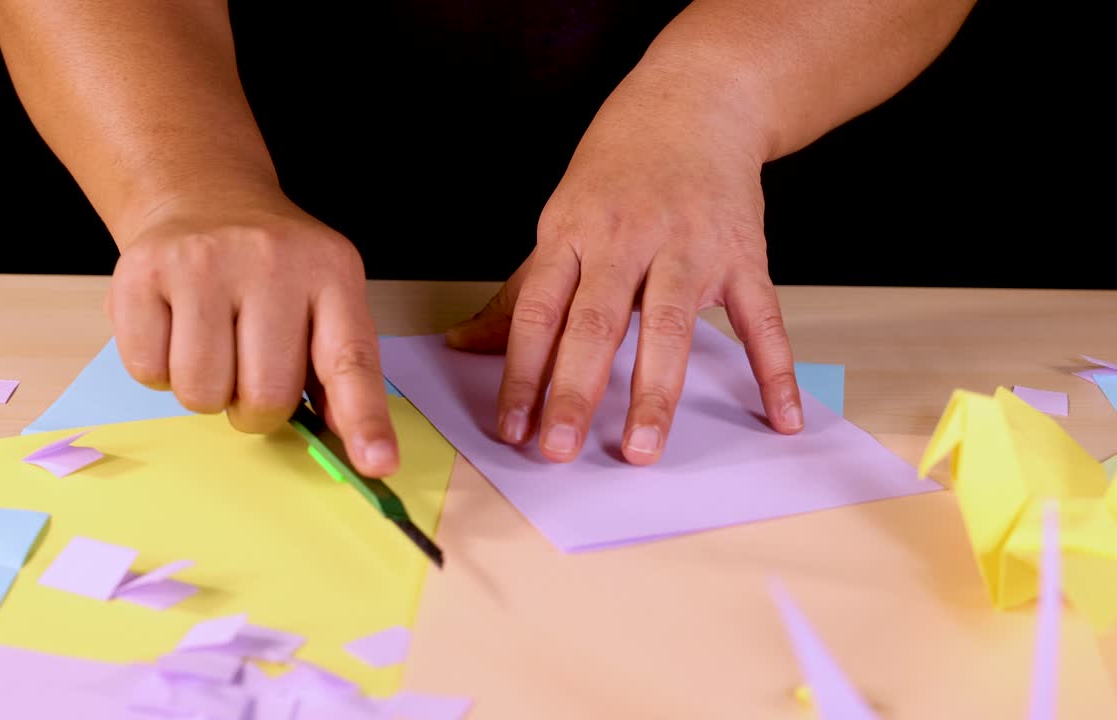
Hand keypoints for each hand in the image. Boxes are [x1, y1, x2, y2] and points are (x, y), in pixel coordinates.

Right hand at [105, 191, 398, 476]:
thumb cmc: (271, 269)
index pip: (351, 360)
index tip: (378, 464)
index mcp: (330, 272)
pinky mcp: (141, 272)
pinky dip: (158, 368)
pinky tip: (173, 326)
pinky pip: (148, 372)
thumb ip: (338, 371)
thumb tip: (353, 446)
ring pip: (201, 393)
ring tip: (212, 343)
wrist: (203, 196)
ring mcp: (202, 262)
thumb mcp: (324, 299)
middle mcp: (271, 260)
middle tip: (249, 369)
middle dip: (256, 408)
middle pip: (265, 396)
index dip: (364, 420)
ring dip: (206, 391)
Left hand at [446, 62, 801, 464]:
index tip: (510, 427)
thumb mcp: (560, 218)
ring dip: (655, 392)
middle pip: (595, 323)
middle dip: (574, 390)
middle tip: (559, 449)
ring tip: (641, 449)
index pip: (538, 312)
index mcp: (573, 232)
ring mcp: (689, 247)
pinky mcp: (742, 255)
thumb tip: (462, 344)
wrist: (696, 102)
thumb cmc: (618, 169)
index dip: (521, 372)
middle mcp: (627, 239)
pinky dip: (774, 370)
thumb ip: (520, 293)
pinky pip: (760, 319)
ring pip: (670, 327)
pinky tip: (779, 417)